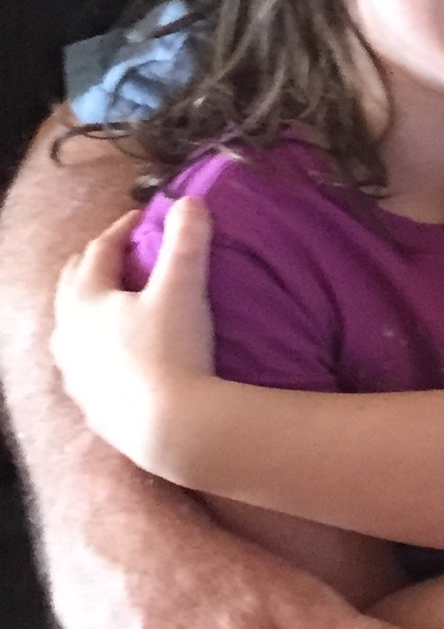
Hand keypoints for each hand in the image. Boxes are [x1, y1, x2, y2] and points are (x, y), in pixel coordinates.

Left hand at [51, 201, 214, 471]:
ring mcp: (74, 372)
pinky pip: (84, 367)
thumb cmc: (171, 351)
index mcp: (85, 300)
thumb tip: (190, 201)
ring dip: (88, 310)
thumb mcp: (184, 288)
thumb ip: (186, 241)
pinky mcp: (89, 404)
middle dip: (95, 266)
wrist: (170, 427)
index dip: (122, 230)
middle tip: (120, 255)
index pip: (99, 252)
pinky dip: (96, 351)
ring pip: (71, 329)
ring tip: (111, 306)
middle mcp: (68, 333)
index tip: (143, 219)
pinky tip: (113, 358)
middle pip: (73, 287)